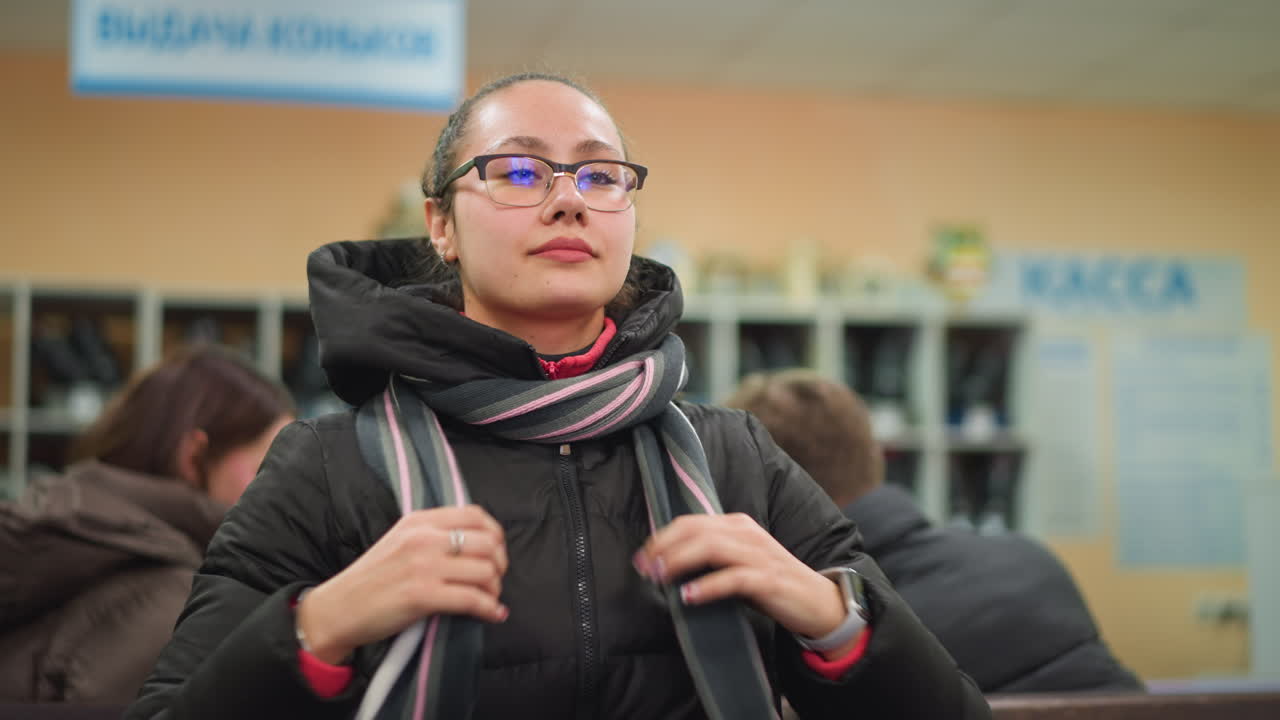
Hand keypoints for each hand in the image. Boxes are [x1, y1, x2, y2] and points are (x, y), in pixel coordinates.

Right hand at [298, 505, 508, 663]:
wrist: (338, 609)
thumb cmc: (371, 580)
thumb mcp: (400, 541)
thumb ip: (432, 535)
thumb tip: (476, 543)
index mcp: (418, 521)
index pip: (474, 515)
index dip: (495, 534)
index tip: (496, 551)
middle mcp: (423, 538)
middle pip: (487, 542)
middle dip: (500, 563)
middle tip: (495, 579)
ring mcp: (423, 566)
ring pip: (485, 571)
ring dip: (495, 588)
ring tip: (490, 598)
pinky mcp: (423, 596)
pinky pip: (473, 599)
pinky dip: (490, 608)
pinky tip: (492, 614)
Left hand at [634, 513, 854, 654]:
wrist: (817, 601)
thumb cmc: (770, 583)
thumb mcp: (738, 563)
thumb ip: (710, 558)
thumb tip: (667, 565)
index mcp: (737, 525)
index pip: (691, 522)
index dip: (662, 537)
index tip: (642, 557)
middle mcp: (747, 534)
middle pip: (697, 530)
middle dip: (665, 548)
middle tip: (645, 568)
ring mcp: (758, 555)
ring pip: (711, 548)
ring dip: (679, 562)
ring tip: (660, 578)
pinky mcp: (768, 579)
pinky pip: (733, 579)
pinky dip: (707, 586)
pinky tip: (689, 597)